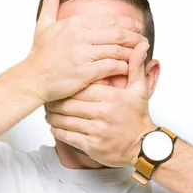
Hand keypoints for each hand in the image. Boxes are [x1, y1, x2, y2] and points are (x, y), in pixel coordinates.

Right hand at [13, 0, 146, 102]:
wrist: (32, 79)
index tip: (137, 26)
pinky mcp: (85, 72)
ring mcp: (83, 54)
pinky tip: (130, 69)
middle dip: (135, 36)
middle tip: (145, 40)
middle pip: (117, 33)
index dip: (127, 23)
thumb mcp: (44, 24)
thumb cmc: (39, 55)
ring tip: (141, 54)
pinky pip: (111, 66)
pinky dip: (123, 67)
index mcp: (75, 24)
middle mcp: (80, 36)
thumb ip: (50, 1)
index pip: (109, 20)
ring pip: (117, 50)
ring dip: (133, 52)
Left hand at [45, 41, 154, 166]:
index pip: (81, 87)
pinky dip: (58, 131)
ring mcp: (96, 130)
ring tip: (49, 113)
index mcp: (110, 97)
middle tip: (50, 99)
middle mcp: (102, 113)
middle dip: (56, 102)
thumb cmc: (138, 118)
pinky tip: (55, 127)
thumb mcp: (139, 91)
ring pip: (65, 121)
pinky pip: (67, 137)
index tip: (60, 85)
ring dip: (54, 117)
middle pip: (69, 104)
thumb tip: (141, 45)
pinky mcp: (92, 146)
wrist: (143, 147)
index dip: (68, 87)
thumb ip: (135, 67)